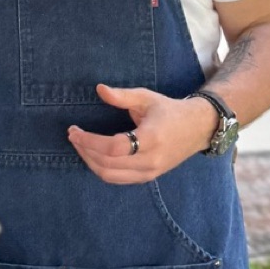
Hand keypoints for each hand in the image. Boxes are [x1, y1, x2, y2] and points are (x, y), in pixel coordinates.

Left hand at [67, 83, 215, 182]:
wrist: (197, 129)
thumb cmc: (170, 110)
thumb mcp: (147, 97)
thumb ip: (122, 95)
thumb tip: (99, 89)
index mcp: (151, 138)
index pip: (114, 148)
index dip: (90, 141)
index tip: (74, 130)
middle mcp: (150, 160)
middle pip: (107, 164)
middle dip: (85, 150)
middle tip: (73, 135)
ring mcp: (150, 172)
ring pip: (110, 175)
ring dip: (90, 161)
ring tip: (80, 144)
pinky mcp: (148, 177)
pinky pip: (118, 179)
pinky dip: (101, 168)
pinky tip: (93, 155)